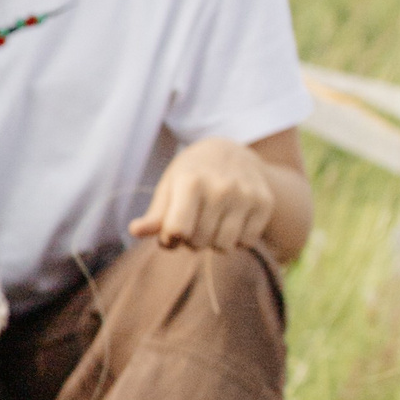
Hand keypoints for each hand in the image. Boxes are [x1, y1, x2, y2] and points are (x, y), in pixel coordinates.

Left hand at [129, 137, 275, 251]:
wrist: (231, 153)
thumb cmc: (191, 175)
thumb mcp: (169, 187)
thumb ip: (155, 214)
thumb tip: (135, 231)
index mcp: (191, 182)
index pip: (178, 230)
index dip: (171, 237)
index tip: (171, 230)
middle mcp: (221, 188)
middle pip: (199, 242)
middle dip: (191, 240)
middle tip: (194, 223)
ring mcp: (246, 195)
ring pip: (224, 246)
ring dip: (213, 243)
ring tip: (211, 224)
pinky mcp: (265, 203)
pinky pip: (247, 242)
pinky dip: (236, 240)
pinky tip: (231, 221)